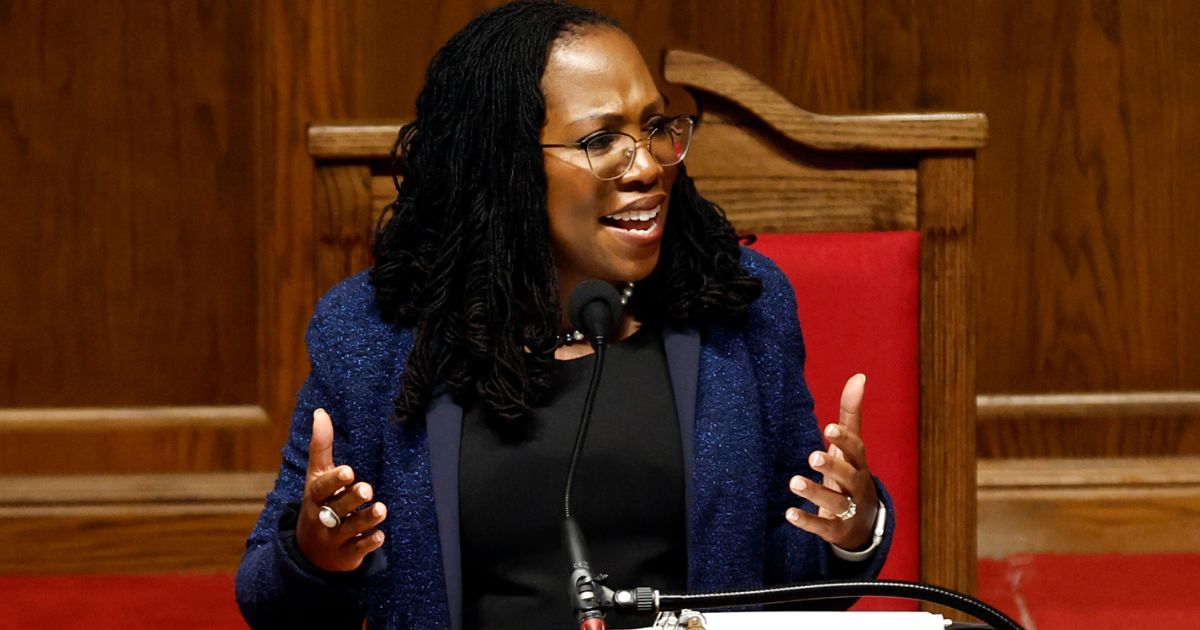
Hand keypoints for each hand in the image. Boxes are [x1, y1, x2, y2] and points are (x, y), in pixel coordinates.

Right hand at [295, 408, 387, 571]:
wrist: (309, 551)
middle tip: (367, 488)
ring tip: (381, 509)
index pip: (321, 488)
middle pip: (337, 508)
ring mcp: (333, 539)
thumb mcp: (316, 476)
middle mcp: (321, 518)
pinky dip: (369, 543)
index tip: (349, 471)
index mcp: (314, 497)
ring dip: (366, 519)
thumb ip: (321, 446)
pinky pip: (357, 550)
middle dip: (352, 499)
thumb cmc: (319, 503)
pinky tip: (380, 535)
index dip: (334, 480)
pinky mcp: (346, 555)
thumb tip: (320, 412)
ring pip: (350, 529)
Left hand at [784, 373, 879, 549]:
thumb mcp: (853, 448)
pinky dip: (807, 521)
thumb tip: (859, 376)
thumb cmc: (852, 475)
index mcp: (859, 465)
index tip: (829, 427)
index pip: (857, 450)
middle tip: (812, 456)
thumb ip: (852, 414)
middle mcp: (856, 487)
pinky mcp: (835, 530)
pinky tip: (789, 513)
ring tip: (794, 481)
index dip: (845, 440)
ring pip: (835, 503)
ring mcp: (847, 511)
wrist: (863, 525)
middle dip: (831, 466)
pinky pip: (822, 527)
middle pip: (848, 476)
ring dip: (815, 492)